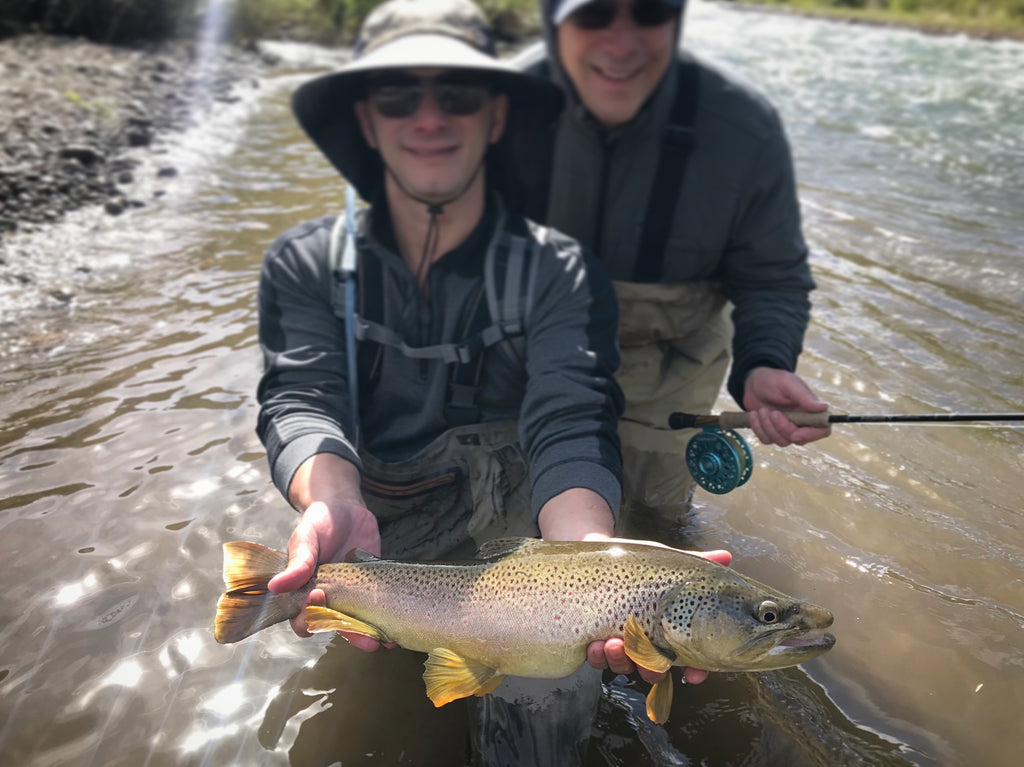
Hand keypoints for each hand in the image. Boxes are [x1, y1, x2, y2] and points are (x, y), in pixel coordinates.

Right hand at [267, 499, 380, 647]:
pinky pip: (378, 608)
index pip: (303, 619)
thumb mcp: (306, 538)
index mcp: (304, 593)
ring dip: (372, 634)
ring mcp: (352, 596)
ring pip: (359, 623)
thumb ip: (297, 561)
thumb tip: (275, 587)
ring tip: (386, 640)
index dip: (310, 617)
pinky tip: (398, 627)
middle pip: (337, 628)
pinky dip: (387, 619)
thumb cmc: (318, 523)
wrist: (346, 508)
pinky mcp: (373, 588)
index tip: (319, 597)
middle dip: (352, 635)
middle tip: (367, 640)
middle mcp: (328, 600)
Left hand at [584, 541, 732, 683]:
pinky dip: (597, 656)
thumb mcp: (665, 563)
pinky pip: (598, 660)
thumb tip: (725, 557)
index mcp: (668, 630)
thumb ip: (696, 563)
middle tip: (648, 660)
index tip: (694, 673)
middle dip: (652, 670)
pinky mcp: (596, 642)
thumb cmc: (636, 563)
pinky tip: (596, 643)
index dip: (695, 670)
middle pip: (655, 671)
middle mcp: (646, 643)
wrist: (595, 557)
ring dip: (621, 661)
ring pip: (625, 667)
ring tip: (615, 644)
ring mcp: (621, 645)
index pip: (690, 659)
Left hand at [742, 367, 830, 445]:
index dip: (811, 435)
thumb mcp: (787, 383)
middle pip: (799, 439)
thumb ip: (804, 396)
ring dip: (768, 426)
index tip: (795, 433)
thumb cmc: (773, 380)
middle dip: (782, 428)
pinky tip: (754, 414)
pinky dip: (758, 427)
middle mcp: (802, 423)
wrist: (753, 383)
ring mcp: (786, 429)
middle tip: (772, 412)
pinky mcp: (771, 433)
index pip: (822, 430)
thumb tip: (824, 407)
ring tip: (762, 409)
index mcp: (811, 410)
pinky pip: (766, 440)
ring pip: (782, 442)